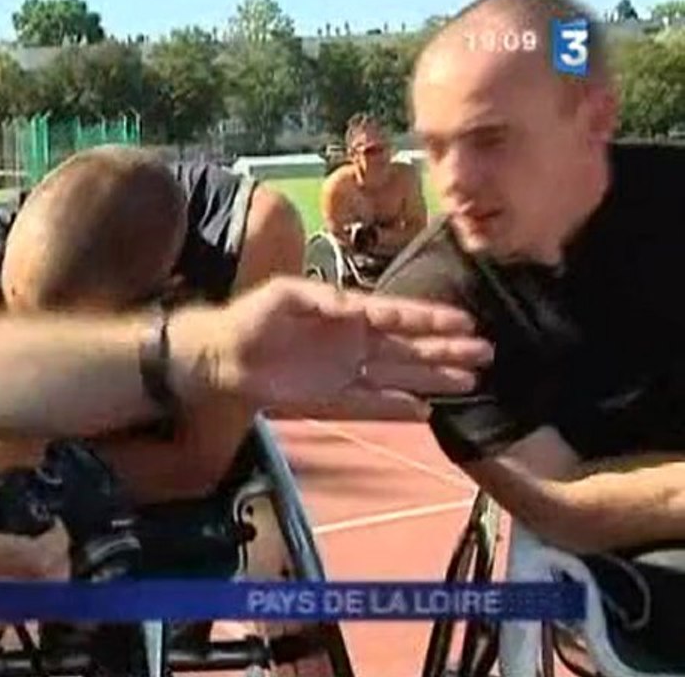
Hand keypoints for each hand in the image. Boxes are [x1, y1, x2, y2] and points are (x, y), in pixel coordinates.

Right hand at [0, 477, 68, 652]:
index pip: (45, 554)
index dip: (59, 537)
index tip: (53, 522)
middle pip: (54, 581)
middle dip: (59, 558)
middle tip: (48, 538)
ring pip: (40, 600)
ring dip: (44, 578)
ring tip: (30, 555)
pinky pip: (18, 612)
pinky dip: (24, 594)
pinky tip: (5, 577)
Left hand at [172, 277, 492, 414]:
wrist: (221, 355)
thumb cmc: (251, 317)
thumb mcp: (284, 296)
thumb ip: (322, 298)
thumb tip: (357, 306)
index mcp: (347, 312)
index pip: (398, 315)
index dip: (431, 319)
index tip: (465, 322)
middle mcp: (355, 341)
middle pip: (410, 346)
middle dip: (446, 349)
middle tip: (486, 353)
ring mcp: (346, 370)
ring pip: (400, 374)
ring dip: (433, 377)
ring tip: (471, 380)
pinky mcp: (332, 397)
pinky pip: (372, 403)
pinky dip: (397, 407)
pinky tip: (425, 411)